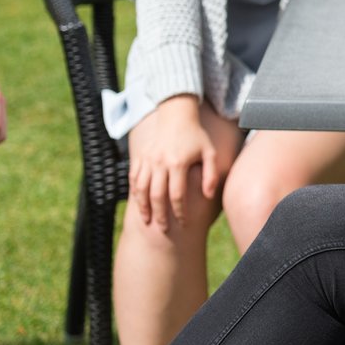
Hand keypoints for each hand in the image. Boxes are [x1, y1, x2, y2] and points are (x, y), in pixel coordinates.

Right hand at [127, 95, 220, 228]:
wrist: (176, 116)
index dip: (180, 211)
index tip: (184, 223)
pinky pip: (134, 178)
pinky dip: (135, 192)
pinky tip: (139, 202)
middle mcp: (160, 162)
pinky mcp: (140, 156)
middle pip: (157, 195)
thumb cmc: (196, 136)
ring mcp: (148, 160)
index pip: (177, 194)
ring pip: (141, 189)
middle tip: (163, 229)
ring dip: (143, 206)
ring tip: (147, 220)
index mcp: (178, 163)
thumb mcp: (210, 153)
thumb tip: (209, 195)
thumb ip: (211, 174)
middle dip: (160, 214)